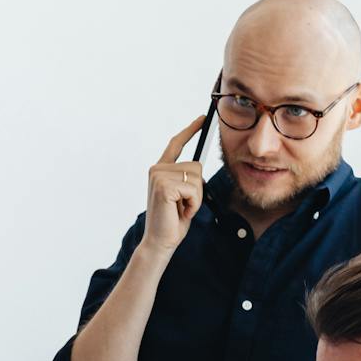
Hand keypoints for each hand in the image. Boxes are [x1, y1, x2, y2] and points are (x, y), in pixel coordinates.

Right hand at [141, 116, 207, 255]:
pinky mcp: (164, 186)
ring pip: (196, 178)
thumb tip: (199, 165)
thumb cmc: (172, 221)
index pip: (176, 144)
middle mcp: (157, 169)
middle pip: (196, 166)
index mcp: (160, 169)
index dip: (190, 130)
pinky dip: (193, 204)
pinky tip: (180, 212)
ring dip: (196, 198)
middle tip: (183, 205)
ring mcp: (158, 176)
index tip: (202, 119)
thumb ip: (187, 179)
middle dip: (198, 189)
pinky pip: (194, 189)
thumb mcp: (183, 195)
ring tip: (181, 209)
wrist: (160, 241)